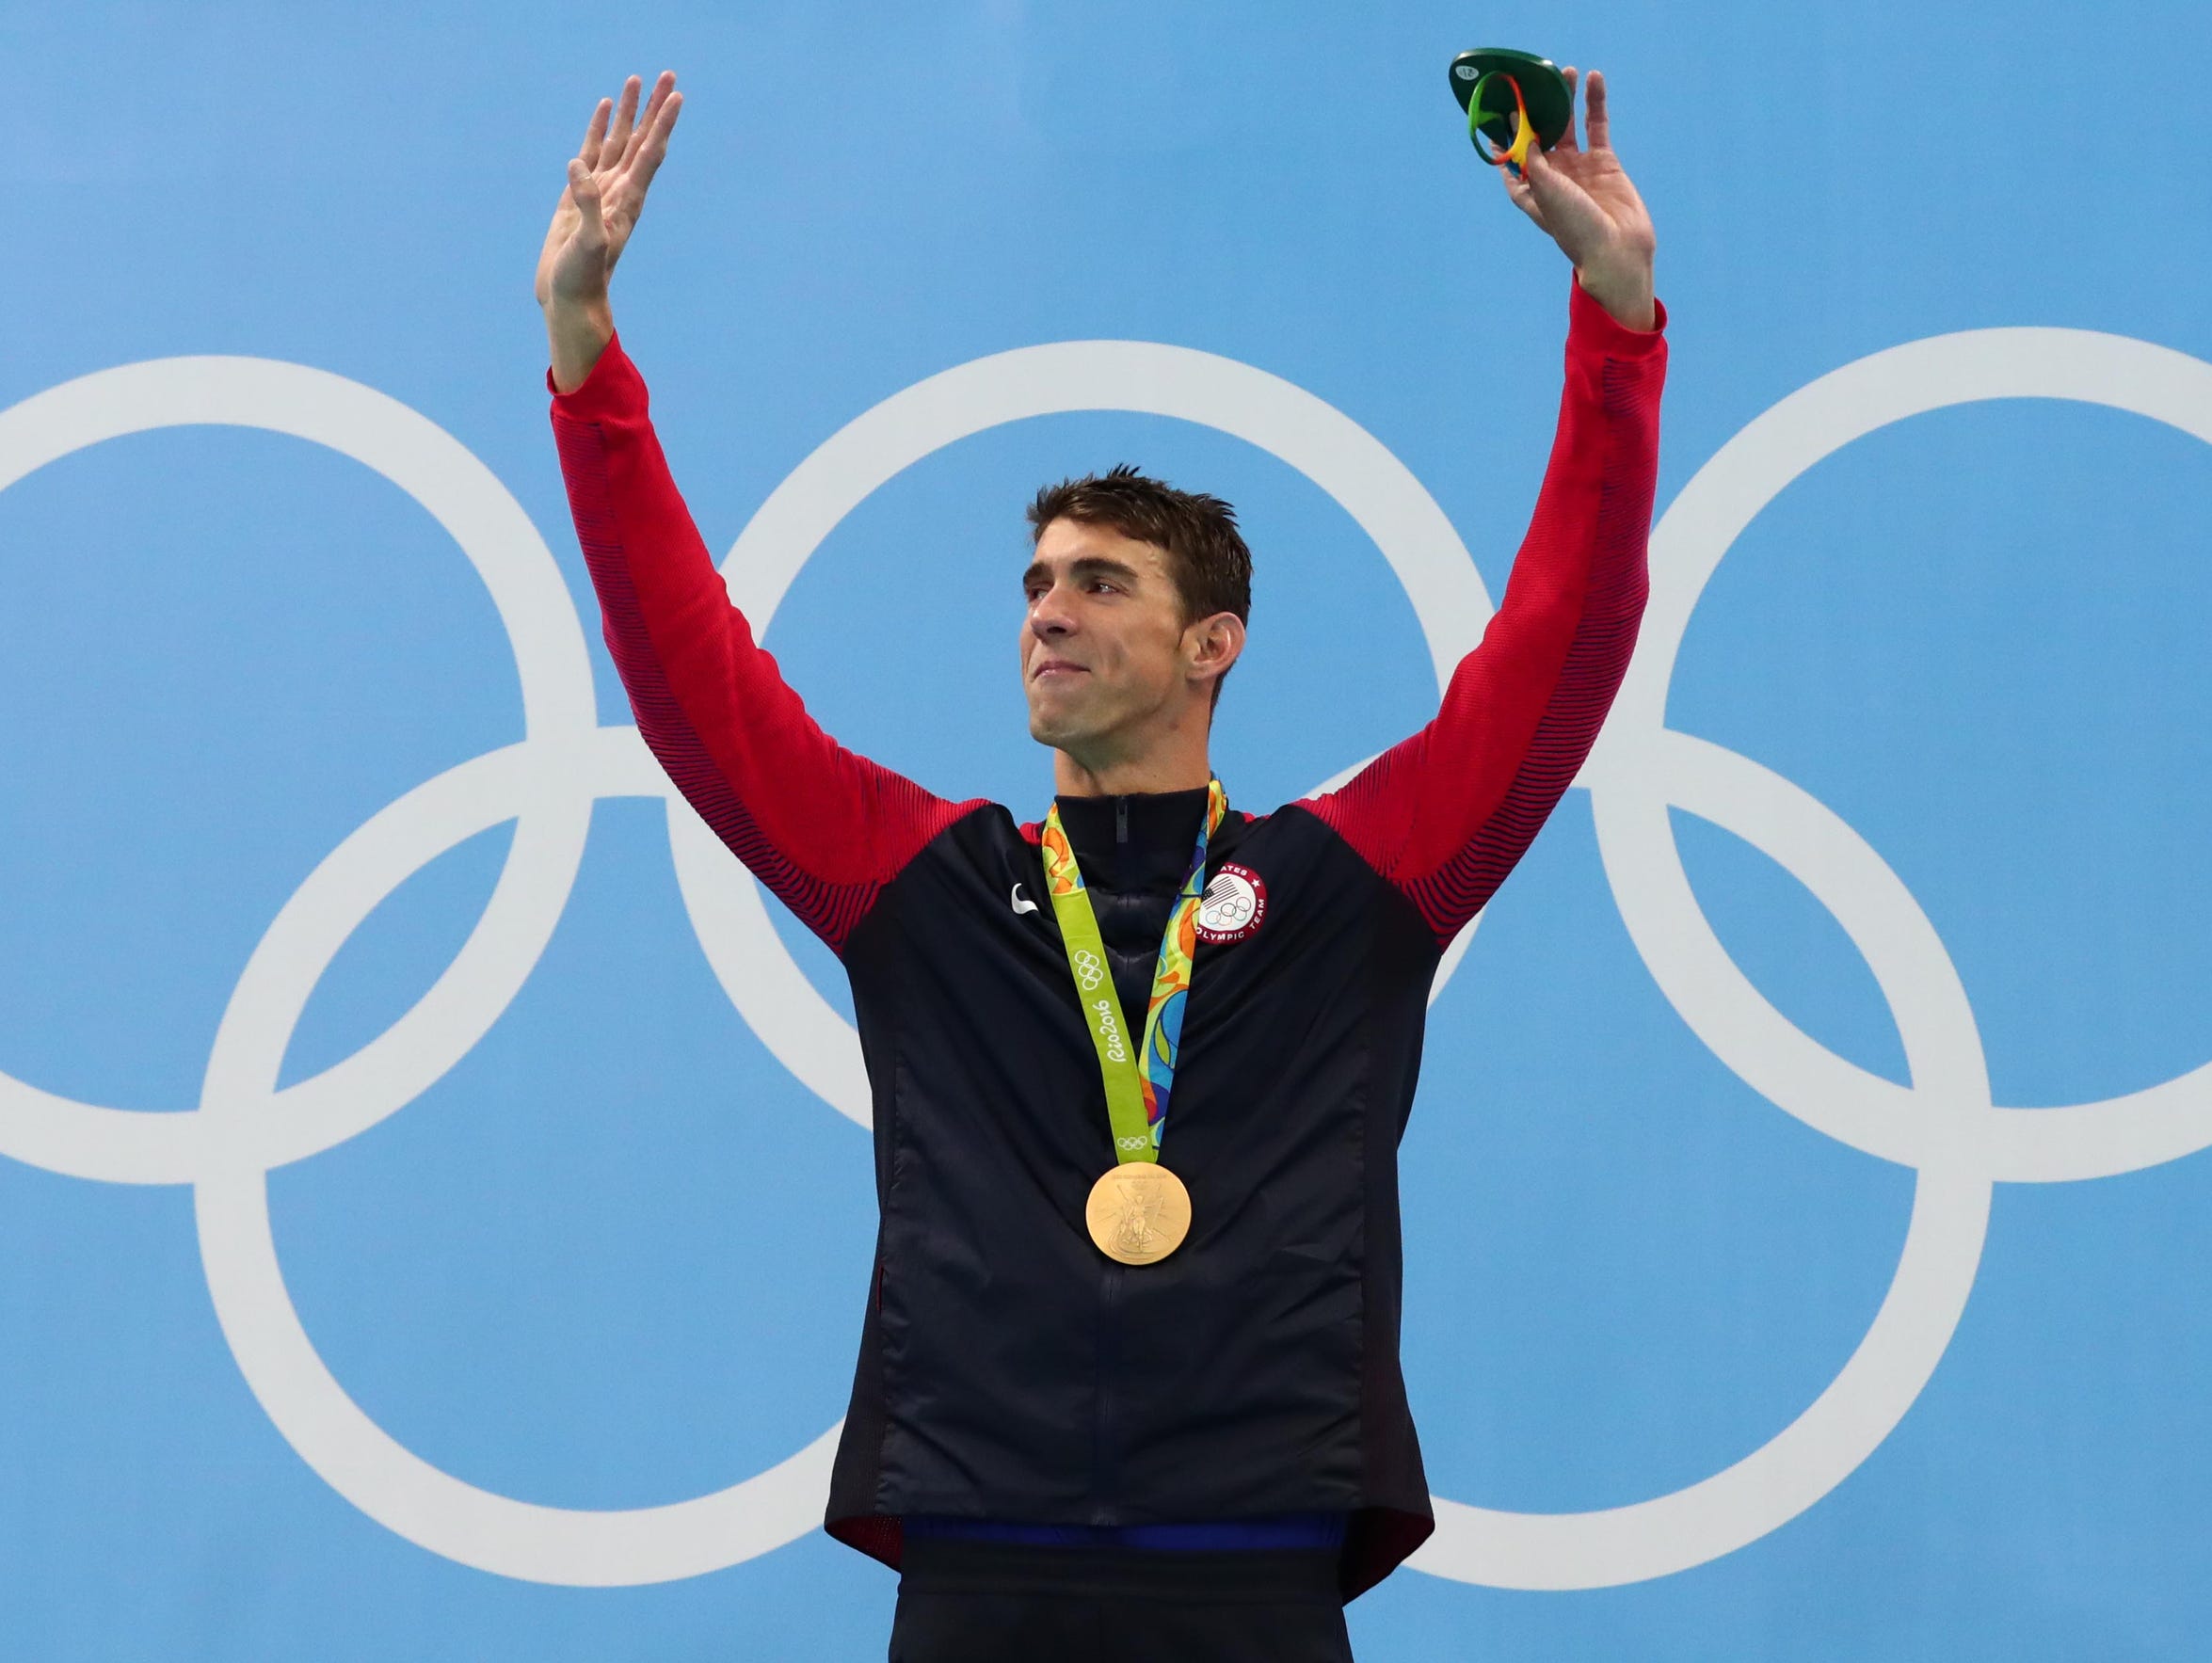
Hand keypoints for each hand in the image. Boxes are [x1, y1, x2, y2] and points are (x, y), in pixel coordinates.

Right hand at [537, 72, 683, 390]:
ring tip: (634, 80)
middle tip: (667, 74)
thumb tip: (578, 166)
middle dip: (653, 107)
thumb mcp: (588, 244)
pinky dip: (598, 128)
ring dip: (628, 111)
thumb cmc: (582, 278)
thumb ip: (587, 205)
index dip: (663, 124)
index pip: (650, 153)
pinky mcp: (580, 194)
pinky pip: (593, 152)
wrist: (569, 298)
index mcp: (628, 200)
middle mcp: (621, 190)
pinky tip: (603, 109)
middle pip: (641, 139)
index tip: (676, 96)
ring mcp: (601, 190)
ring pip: (618, 141)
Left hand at [1503, 67, 1656, 330]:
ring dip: (1566, 100)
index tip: (1497, 116)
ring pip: (1569, 125)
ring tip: (1564, 72)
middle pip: (1540, 136)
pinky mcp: (1604, 162)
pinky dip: (1596, 103)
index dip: (1504, 141)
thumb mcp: (1545, 192)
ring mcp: (1579, 168)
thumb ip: (1533, 160)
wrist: (1616, 248)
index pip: (1512, 161)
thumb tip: (1522, 133)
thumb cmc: (1574, 227)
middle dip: (1536, 111)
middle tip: (1532, 82)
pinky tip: (1594, 79)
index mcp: (1531, 191)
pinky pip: (1598, 126)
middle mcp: (1553, 177)